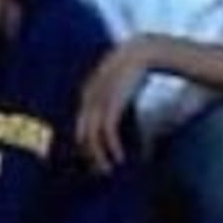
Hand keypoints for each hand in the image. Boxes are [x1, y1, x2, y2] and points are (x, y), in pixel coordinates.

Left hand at [76, 38, 152, 173]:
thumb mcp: (118, 84)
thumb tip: (115, 114)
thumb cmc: (133, 68)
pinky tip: (118, 158)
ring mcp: (98, 102)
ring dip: (99, 156)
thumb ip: (114, 98)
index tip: (96, 160)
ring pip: (92, 137)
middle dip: (89, 155)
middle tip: (99, 171)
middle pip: (82, 134)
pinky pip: (106, 132)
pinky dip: (111, 147)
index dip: (87, 146)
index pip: (81, 127)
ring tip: (108, 170)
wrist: (141, 51)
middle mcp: (88, 99)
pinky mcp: (111, 104)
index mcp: (87, 95)